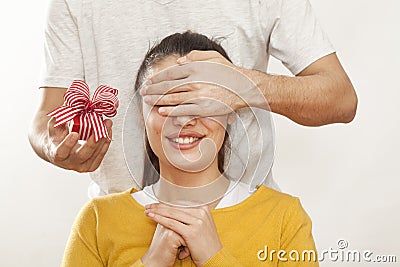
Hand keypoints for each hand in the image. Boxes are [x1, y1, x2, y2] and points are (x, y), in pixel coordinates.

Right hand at [44, 118, 111, 172]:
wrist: (59, 150)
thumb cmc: (56, 136)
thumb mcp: (54, 126)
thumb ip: (60, 116)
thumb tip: (70, 102)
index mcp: (56, 155)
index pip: (61, 152)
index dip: (68, 144)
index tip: (75, 133)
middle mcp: (69, 163)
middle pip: (83, 154)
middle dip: (93, 140)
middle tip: (100, 125)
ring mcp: (81, 167)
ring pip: (95, 154)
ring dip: (103, 138)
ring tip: (107, 123)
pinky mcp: (92, 166)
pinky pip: (101, 154)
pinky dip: (106, 142)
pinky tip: (108, 130)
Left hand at [141, 50, 263, 116]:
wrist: (243, 87)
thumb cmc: (228, 72)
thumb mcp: (212, 57)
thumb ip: (195, 56)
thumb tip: (179, 61)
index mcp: (194, 68)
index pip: (169, 73)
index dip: (156, 78)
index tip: (148, 81)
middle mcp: (193, 81)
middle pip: (167, 86)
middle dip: (153, 90)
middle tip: (143, 92)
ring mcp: (197, 96)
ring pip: (172, 99)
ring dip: (157, 100)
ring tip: (147, 101)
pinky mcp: (202, 109)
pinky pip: (182, 110)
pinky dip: (170, 111)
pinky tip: (161, 111)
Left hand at [145, 203, 222, 266]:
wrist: (215, 258)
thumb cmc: (207, 245)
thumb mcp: (204, 225)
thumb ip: (194, 217)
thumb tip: (181, 211)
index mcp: (204, 209)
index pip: (182, 203)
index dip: (168, 203)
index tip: (158, 204)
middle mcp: (201, 213)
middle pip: (176, 207)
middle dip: (160, 206)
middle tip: (150, 205)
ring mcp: (197, 221)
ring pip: (172, 213)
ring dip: (157, 211)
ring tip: (148, 210)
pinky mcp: (191, 232)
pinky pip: (171, 223)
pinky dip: (160, 219)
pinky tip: (152, 217)